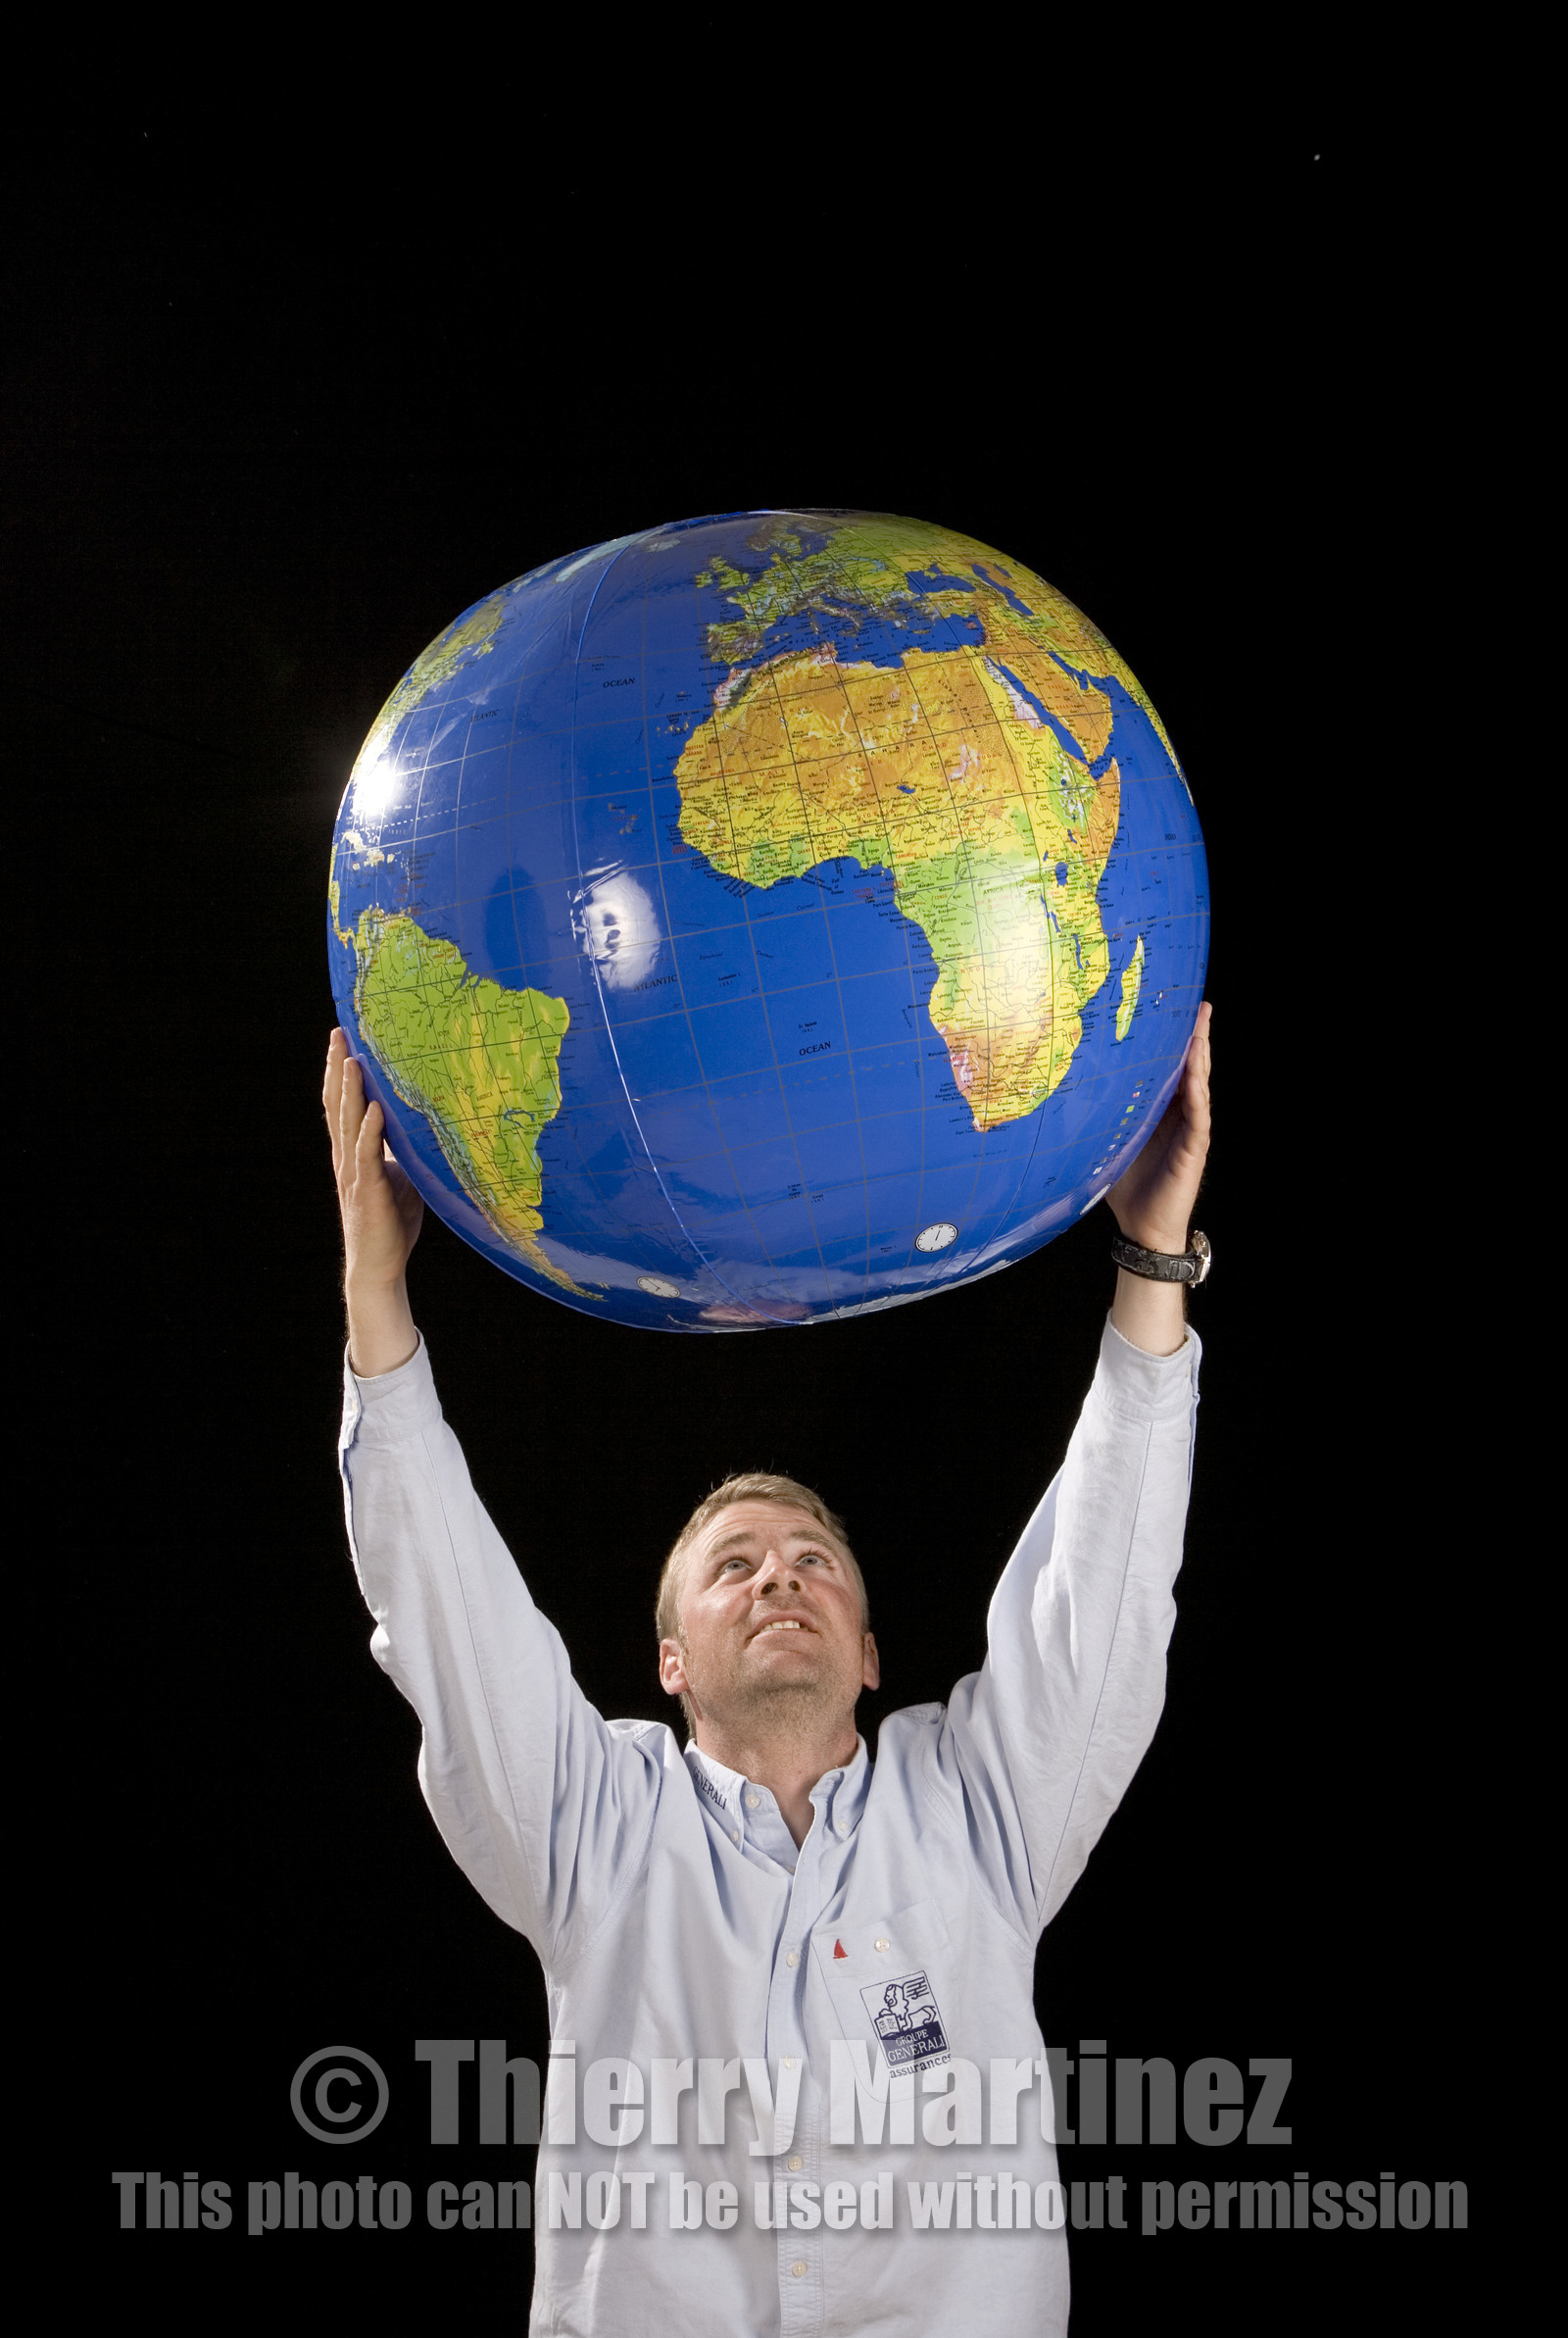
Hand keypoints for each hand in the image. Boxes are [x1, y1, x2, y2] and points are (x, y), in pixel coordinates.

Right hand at [324, 1029, 422, 1374]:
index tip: (342, 1039)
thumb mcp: (401, 1177)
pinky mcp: (367, 1192)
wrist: (379, 1266)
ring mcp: (354, 1174)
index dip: (340, 1072)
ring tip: (352, 1059)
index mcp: (353, 1153)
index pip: (342, 1104)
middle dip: (337, 1068)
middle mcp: (347, 1158)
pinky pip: (368, 1156)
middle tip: (337, 1033)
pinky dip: (370, 1131)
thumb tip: (420, 1124)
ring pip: (347, 1125)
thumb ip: (401, 1150)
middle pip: (337, 1105)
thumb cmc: (391, 1223)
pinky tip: (375, 1109)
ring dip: (350, 1092)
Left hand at [1108, 1001, 1211, 1251]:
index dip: (1173, 1040)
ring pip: (1199, 1085)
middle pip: (1190, 1068)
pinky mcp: (1193, 1149)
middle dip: (1196, 1036)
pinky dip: (1197, 1091)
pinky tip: (1195, 1071)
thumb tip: (1068, 1090)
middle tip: (1200, 1004)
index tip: (1173, 1008)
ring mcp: (1190, 1131)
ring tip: (1202, 1027)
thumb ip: (1102, 1115)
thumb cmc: (1126, 1186)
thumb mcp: (1110, 1140)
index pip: (1170, 1068)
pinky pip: (1198, 1115)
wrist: (1141, 1228)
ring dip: (1201, 1056)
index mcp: (1161, 1111)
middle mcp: (1179, 1116)